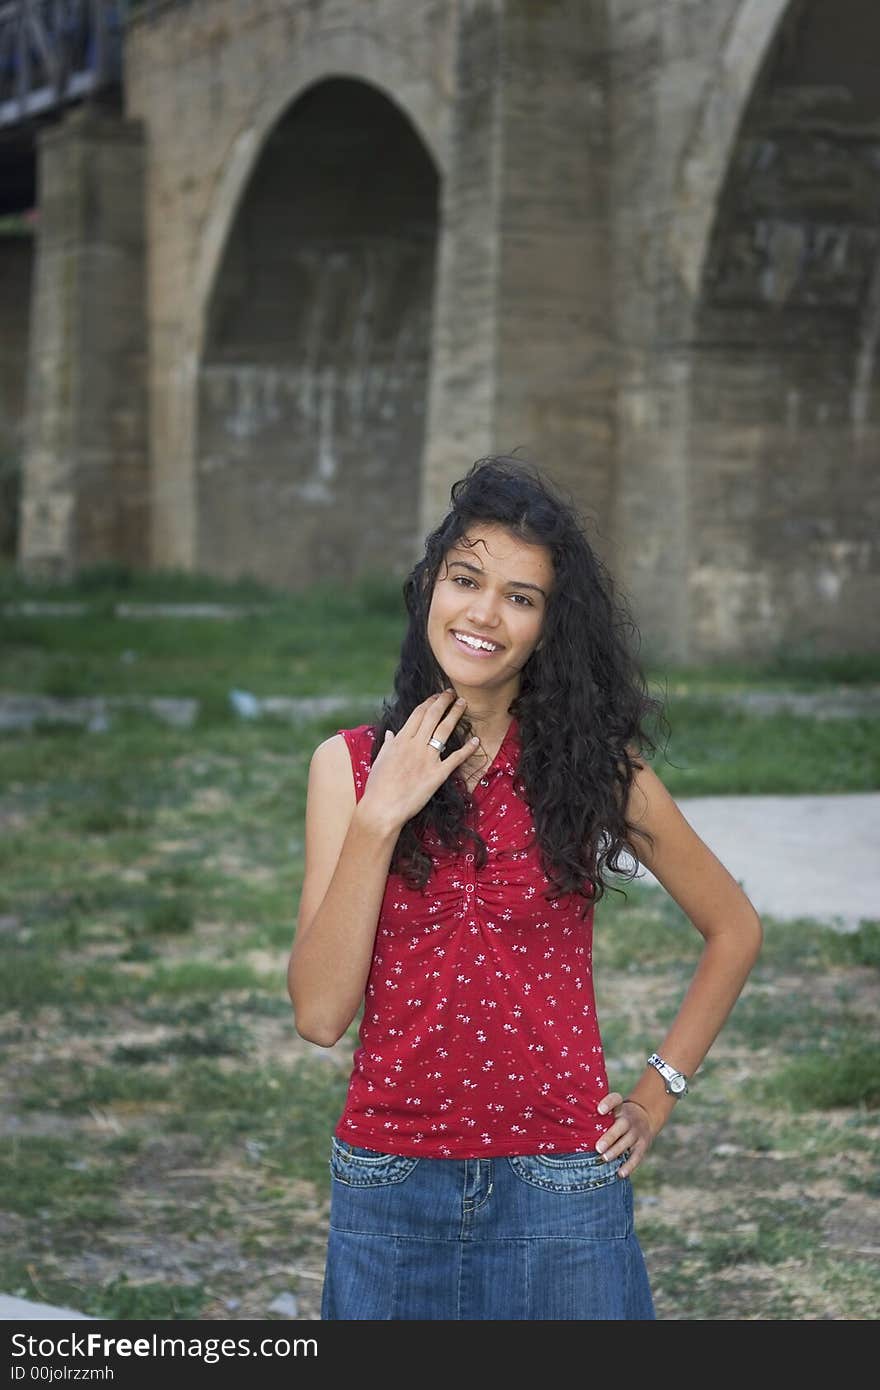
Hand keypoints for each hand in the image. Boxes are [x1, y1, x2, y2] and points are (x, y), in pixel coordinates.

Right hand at [358, 691, 479, 833]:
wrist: (382, 808)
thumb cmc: (377, 786)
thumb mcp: (380, 760)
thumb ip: (389, 744)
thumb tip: (392, 733)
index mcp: (400, 740)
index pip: (418, 713)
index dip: (429, 702)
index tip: (436, 695)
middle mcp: (415, 745)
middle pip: (433, 716)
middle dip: (444, 701)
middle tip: (453, 693)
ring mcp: (427, 759)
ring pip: (445, 730)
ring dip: (455, 714)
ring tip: (463, 704)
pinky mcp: (437, 774)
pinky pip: (456, 758)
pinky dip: (467, 748)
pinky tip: (476, 740)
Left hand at [594, 1091, 654, 1178]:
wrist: (646, 1117)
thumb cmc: (619, 1115)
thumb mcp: (613, 1109)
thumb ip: (598, 1115)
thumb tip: (572, 1123)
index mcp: (620, 1107)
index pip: (615, 1099)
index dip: (608, 1103)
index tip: (599, 1110)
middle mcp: (629, 1119)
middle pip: (621, 1126)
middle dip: (609, 1137)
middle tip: (598, 1148)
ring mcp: (637, 1133)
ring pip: (627, 1142)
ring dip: (616, 1151)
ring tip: (604, 1159)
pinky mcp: (643, 1146)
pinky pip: (636, 1157)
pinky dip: (629, 1166)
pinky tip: (620, 1173)